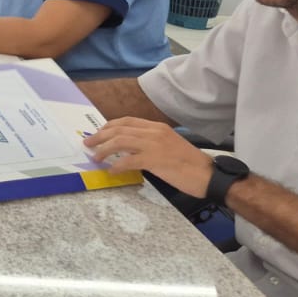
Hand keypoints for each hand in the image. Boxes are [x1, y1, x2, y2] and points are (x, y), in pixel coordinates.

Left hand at [83, 118, 213, 196]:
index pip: (127, 121)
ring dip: (104, 149)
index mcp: (157, 127)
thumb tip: (131, 149)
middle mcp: (154, 132)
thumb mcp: (169, 145)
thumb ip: (150, 143)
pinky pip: (129, 160)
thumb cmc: (190, 164)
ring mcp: (154, 145)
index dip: (109, 126)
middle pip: (119, 129)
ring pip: (120, 141)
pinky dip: (117, 165)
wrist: (209, 175)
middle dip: (100, 136)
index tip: (98, 133)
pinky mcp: (155, 160)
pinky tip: (112, 170)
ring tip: (95, 157)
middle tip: (88, 143)